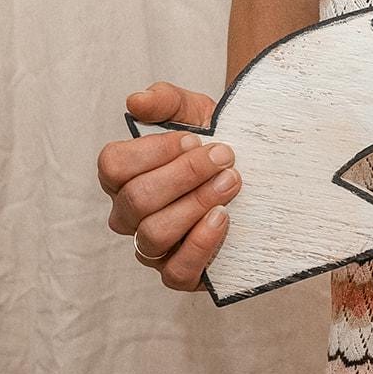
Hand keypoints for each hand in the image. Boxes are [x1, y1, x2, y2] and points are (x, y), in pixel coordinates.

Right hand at [98, 81, 237, 290]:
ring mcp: (152, 248)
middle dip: (185, 175)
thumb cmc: (216, 145)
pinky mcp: (180, 273)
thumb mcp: (196, 114)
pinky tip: (224, 218)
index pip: (113, 166)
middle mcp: (130, 215)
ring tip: (231, 183)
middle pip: (137, 200)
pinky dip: (201, 244)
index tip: (196, 139)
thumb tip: (137, 101)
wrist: (258, 173)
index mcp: (123, 176)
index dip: (155, 151)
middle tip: (225, 158)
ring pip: (154, 235)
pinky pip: (176, 271)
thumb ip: (166, 101)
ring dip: (196, 204)